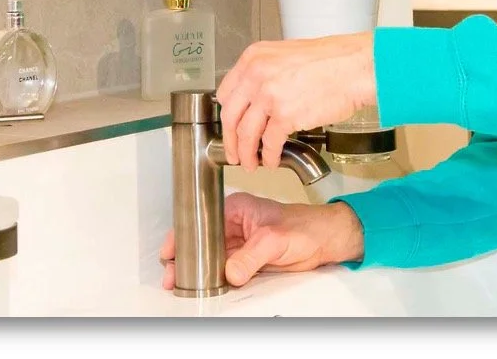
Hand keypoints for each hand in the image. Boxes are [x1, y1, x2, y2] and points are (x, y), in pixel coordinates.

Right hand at [159, 192, 364, 289]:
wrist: (326, 241)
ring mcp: (240, 244)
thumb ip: (251, 256)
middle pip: (201, 243)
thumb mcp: (275, 239)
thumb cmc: (306, 226)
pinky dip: (215, 279)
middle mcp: (235, 226)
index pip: (201, 221)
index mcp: (237, 209)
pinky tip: (206, 286)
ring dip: (199, 271)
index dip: (183, 237)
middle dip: (185, 259)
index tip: (170, 253)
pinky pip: (225, 271)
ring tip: (184, 284)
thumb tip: (231, 272)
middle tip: (172, 276)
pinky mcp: (247, 261)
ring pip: (211, 259)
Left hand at [216, 32, 376, 171]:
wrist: (356, 67)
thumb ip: (268, 73)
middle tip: (234, 152)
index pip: (226, 93)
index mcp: (254, 58)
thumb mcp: (288, 56)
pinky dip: (269, 156)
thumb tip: (260, 97)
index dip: (228, 116)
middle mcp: (256, 74)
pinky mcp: (285, 115)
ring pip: (246, 133)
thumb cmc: (333, 60)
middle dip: (231, 140)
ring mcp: (269, 95)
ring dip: (247, 153)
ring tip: (251, 163)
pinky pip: (270, 143)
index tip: (230, 127)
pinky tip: (273, 161)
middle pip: (230, 116)